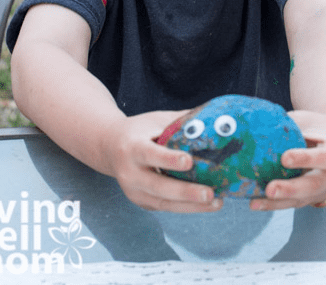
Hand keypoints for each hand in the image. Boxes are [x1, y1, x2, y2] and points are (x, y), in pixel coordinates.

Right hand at [107, 110, 223, 212]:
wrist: (109, 147)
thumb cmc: (138, 130)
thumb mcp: (155, 120)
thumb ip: (180, 121)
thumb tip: (213, 118)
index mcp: (132, 147)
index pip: (150, 154)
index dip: (168, 159)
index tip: (189, 161)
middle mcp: (130, 173)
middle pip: (158, 186)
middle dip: (185, 192)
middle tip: (210, 193)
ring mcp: (134, 191)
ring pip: (164, 202)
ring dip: (192, 205)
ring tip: (216, 202)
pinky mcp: (141, 202)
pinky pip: (166, 207)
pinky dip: (187, 207)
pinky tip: (206, 204)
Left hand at [250, 110, 325, 210]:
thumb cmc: (316, 126)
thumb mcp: (306, 121)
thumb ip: (289, 126)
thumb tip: (258, 123)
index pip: (323, 157)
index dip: (304, 159)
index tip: (284, 158)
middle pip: (313, 185)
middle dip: (290, 189)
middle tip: (270, 189)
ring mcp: (325, 190)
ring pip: (302, 199)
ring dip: (277, 203)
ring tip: (255, 203)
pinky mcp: (313, 198)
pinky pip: (294, 203)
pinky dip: (274, 204)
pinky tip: (256, 203)